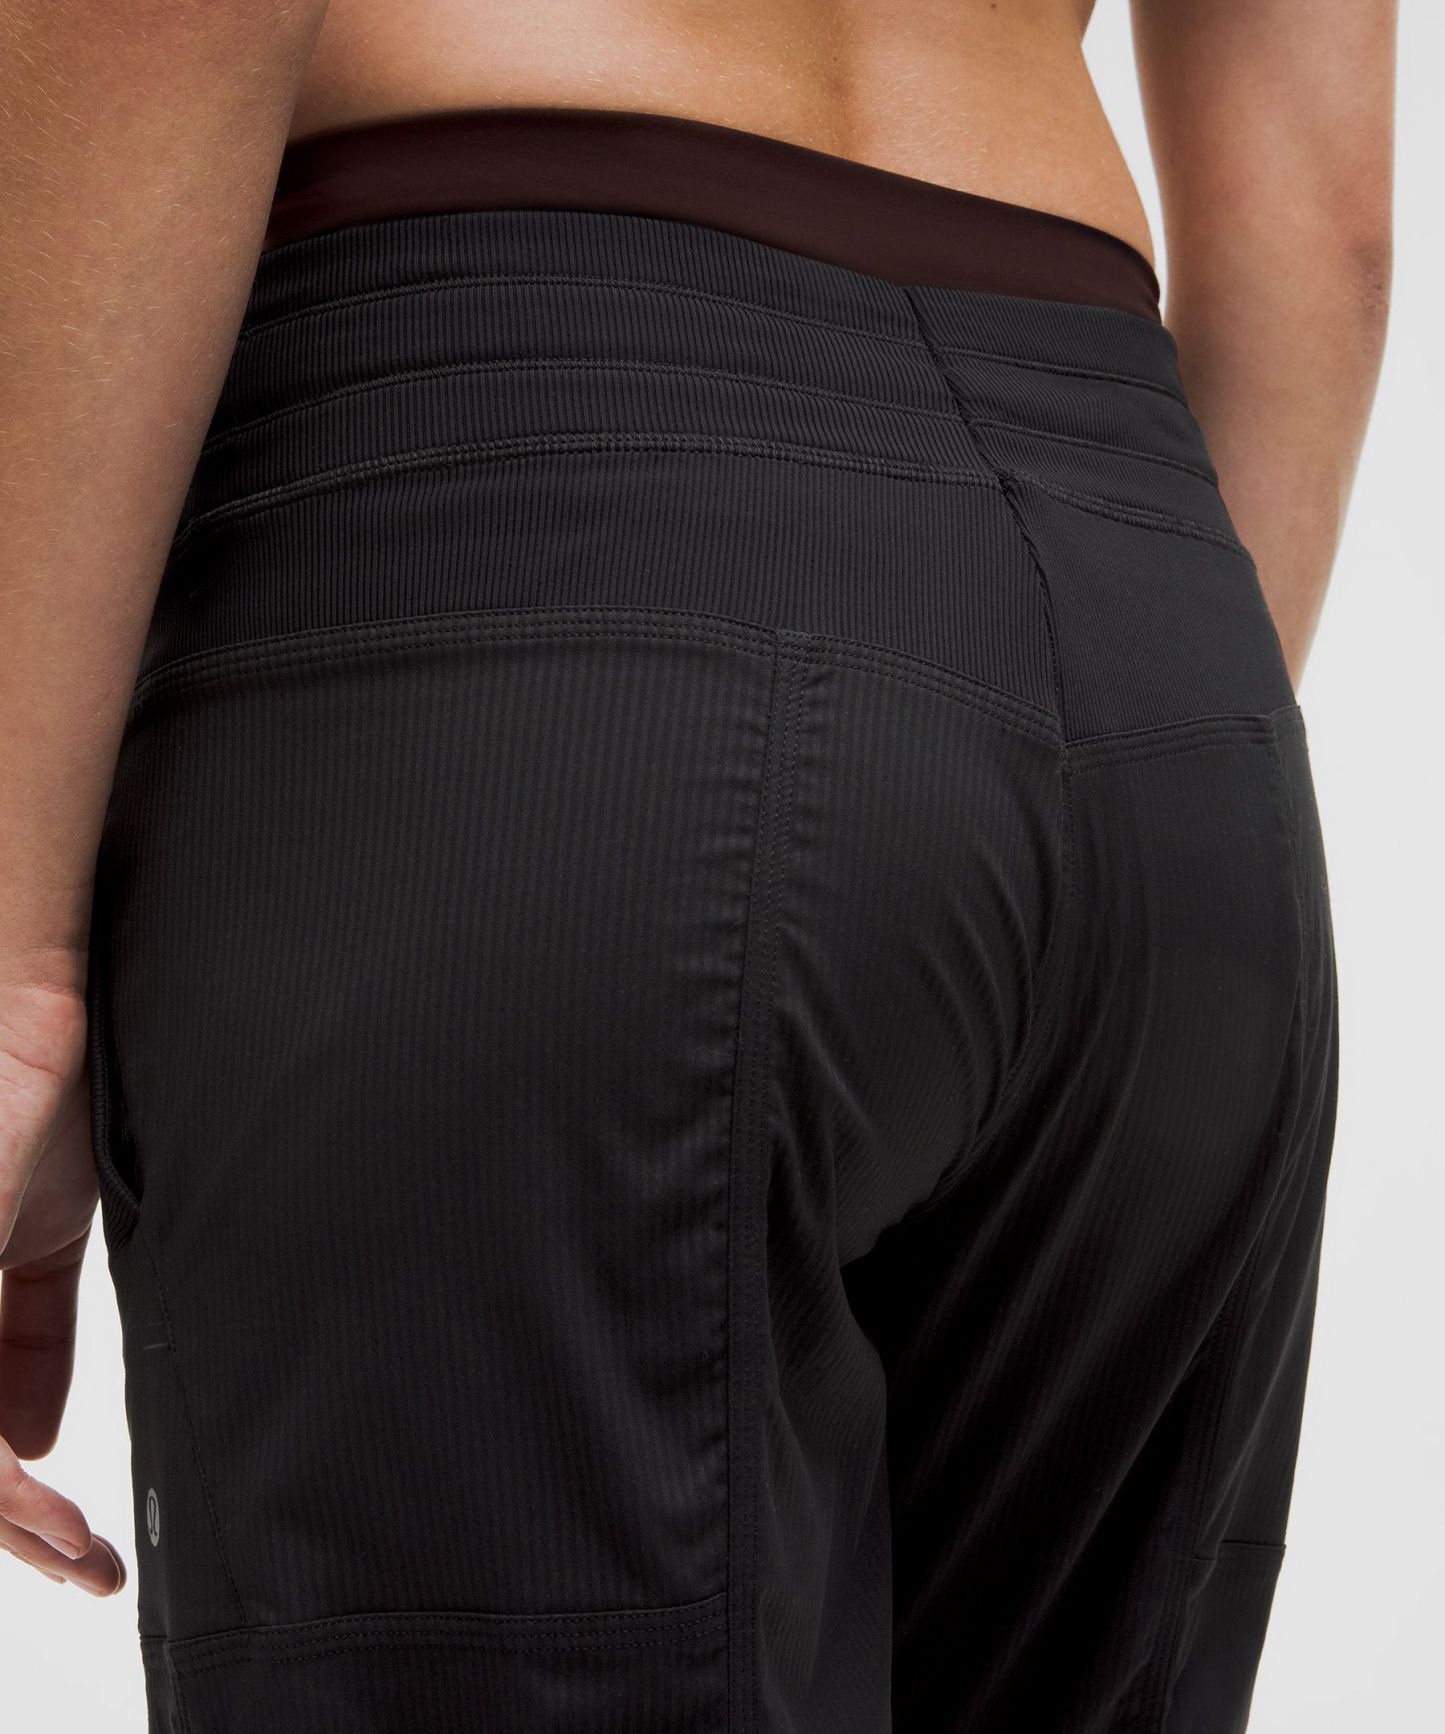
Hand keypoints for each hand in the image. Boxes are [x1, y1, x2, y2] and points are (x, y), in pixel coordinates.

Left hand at [0, 968, 125, 1595]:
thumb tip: (34, 1440)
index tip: (76, 1546)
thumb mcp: (38, 1245)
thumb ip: (29, 1342)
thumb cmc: (32, 1110)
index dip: (13, 1508)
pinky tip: (40, 1499)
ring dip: (11, 1518)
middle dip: (18, 1532)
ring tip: (76, 1551)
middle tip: (82, 1565)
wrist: (39, 1024)